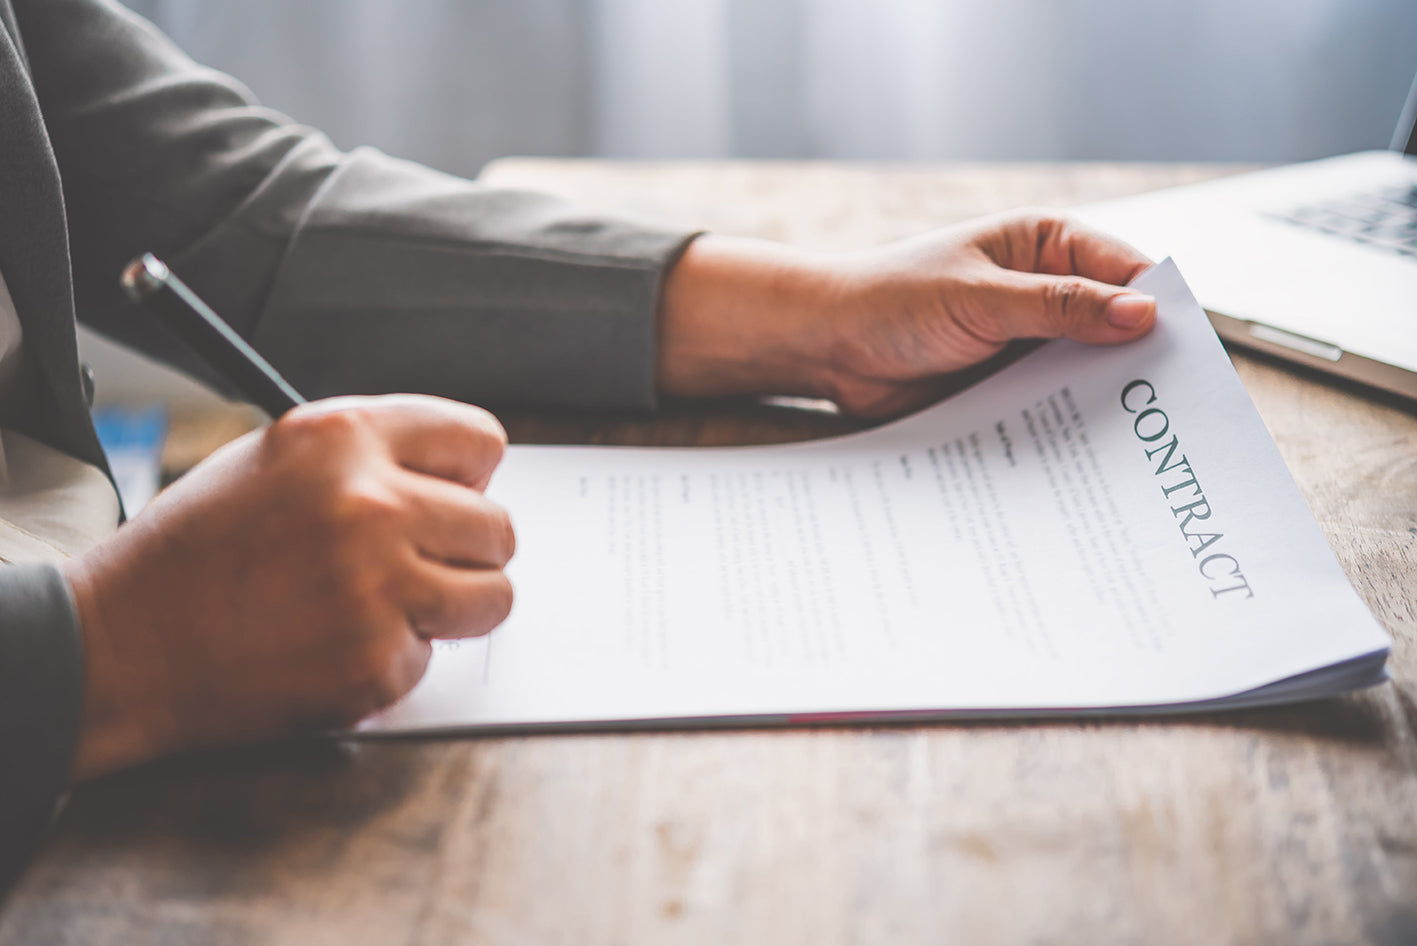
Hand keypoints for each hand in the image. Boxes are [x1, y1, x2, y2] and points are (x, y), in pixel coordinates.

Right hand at [63, 395, 514, 779]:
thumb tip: (463, 480)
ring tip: (385, 606)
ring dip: (452, 606)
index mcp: (343, 438)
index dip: (467, 475)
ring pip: (493, 595)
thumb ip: (370, 457)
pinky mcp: (375, 663)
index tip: (450, 496)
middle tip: (413, 565)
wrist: (118, 645)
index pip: (480, 441)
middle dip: (465, 549)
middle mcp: (370, 505)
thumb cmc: (194, 550)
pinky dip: (394, 659)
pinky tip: (332, 647)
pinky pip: (434, 656)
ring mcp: (377, 588)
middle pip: (498, 526)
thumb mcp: (274, 460)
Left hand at [658, 210, 1154, 416]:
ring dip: (1106, 404)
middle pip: (1118, 329)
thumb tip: (1143, 314)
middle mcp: (1049, 292)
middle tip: (1175, 415)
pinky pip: (1052, 406)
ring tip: (1142, 449)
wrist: (827, 345)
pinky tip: (1088, 461)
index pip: (1130, 272)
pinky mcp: (1009, 386)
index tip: (1193, 359)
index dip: (1164, 312)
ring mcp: (1031, 343)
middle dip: (1142, 366)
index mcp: (1049, 245)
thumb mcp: (978, 299)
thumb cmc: (892, 299)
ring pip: (1089, 373)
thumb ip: (1058, 307)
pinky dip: (1068, 428)